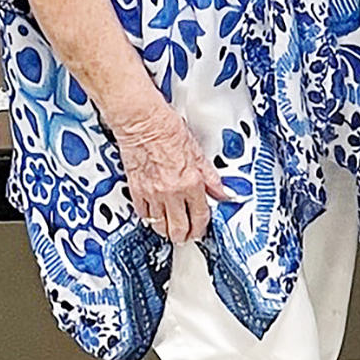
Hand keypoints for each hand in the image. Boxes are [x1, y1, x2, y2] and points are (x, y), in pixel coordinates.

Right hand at [108, 100, 237, 242]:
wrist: (142, 124)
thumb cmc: (168, 132)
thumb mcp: (199, 154)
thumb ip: (212, 178)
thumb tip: (223, 193)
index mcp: (191, 183)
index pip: (200, 216)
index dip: (201, 228)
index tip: (200, 231)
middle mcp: (171, 191)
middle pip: (178, 227)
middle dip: (184, 235)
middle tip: (186, 236)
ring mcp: (152, 192)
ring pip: (159, 224)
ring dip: (166, 230)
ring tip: (171, 230)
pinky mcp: (136, 189)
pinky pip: (142, 213)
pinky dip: (149, 218)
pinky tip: (154, 217)